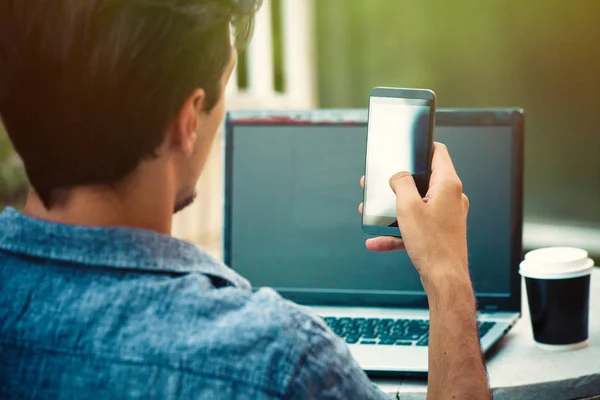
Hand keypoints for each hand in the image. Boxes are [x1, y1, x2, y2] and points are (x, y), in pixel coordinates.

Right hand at [359, 143, 468, 281]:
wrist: (444, 279)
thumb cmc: (431, 244)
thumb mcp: (408, 207)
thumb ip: (401, 184)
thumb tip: (398, 176)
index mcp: (448, 185)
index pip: (438, 152)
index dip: (422, 145)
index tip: (407, 146)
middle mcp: (451, 197)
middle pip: (423, 179)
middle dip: (398, 182)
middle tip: (381, 182)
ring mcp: (447, 215)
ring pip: (417, 204)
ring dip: (394, 208)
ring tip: (373, 212)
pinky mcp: (441, 231)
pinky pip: (416, 225)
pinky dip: (398, 231)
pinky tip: (377, 241)